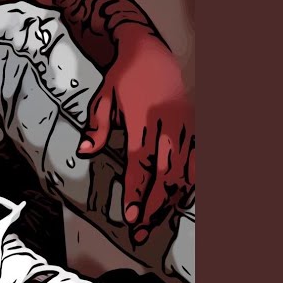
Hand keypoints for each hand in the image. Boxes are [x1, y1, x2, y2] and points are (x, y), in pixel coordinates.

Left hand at [76, 25, 194, 243]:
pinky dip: (188, 185)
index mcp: (143, 120)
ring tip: (155, 222)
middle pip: (166, 175)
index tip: (131, 216)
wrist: (151, 52)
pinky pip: (197, 164)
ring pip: (185, 174)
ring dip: (170, 200)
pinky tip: (176, 201)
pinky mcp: (195, 129)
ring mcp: (186, 128)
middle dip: (154, 206)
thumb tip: (85, 151)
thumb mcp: (104, 98)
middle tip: (140, 230)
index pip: (141, 163)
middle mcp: (168, 126)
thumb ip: (97, 127)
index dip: (137, 192)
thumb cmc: (124, 76)